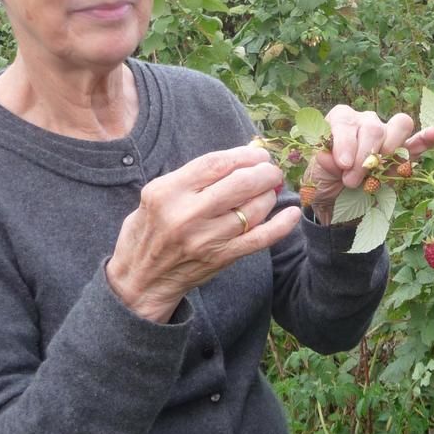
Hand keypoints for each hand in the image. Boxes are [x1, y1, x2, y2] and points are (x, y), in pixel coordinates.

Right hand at [106, 145, 300, 321]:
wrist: (140, 279)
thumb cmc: (148, 230)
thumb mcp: (156, 195)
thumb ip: (192, 177)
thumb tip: (240, 158)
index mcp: (167, 192)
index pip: (216, 163)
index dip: (244, 155)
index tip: (258, 154)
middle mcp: (186, 214)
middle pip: (240, 183)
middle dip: (265, 172)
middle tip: (272, 171)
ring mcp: (205, 239)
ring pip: (253, 209)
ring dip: (270, 195)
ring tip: (271, 190)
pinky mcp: (220, 258)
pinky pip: (260, 239)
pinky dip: (281, 225)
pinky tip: (293, 213)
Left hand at [304, 105, 433, 213]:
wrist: (337, 197)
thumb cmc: (325, 177)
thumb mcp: (317, 171)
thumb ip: (324, 162)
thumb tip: (334, 158)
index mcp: (341, 119)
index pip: (346, 123)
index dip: (345, 143)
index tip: (342, 164)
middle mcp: (365, 120)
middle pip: (372, 127)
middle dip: (364, 156)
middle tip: (352, 180)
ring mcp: (386, 133)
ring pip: (397, 127)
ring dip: (389, 149)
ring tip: (378, 169)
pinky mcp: (403, 150)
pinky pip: (417, 141)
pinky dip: (426, 138)